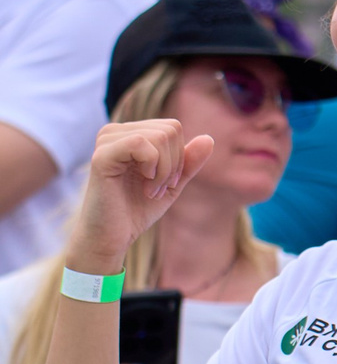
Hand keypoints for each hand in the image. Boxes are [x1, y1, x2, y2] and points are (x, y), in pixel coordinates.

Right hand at [67, 120, 214, 271]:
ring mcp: (106, 142)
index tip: (167, 183)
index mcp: (129, 134)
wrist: (112, 237)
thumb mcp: (172, 183)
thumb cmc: (137, 209)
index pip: (173, 127)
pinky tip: (145, 187)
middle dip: (174, 164)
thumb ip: (189, 161)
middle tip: (157, 189)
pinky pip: (141, 144)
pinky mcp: (101, 156)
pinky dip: (154, 169)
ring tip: (150, 191)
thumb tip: (208, 138)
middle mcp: (114, 132)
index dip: (180, 156)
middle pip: (170, 130)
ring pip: (160, 136)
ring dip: (165, 171)